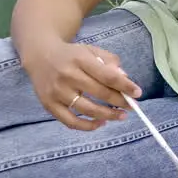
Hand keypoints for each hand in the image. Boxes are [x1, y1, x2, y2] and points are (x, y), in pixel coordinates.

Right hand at [21, 40, 142, 130]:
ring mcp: (57, 92)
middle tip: (132, 106)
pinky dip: (87, 126)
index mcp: (80, 59)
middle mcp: (67, 75)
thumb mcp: (91, 50)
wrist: (40, 56)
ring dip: (107, 115)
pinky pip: (70, 121)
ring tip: (120, 116)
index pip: (107, 75)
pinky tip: (100, 123)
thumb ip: (109, 61)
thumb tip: (124, 79)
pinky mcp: (49, 105)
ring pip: (87, 109)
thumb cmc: (72, 55)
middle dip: (119, 101)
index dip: (125, 86)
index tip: (138, 93)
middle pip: (99, 93)